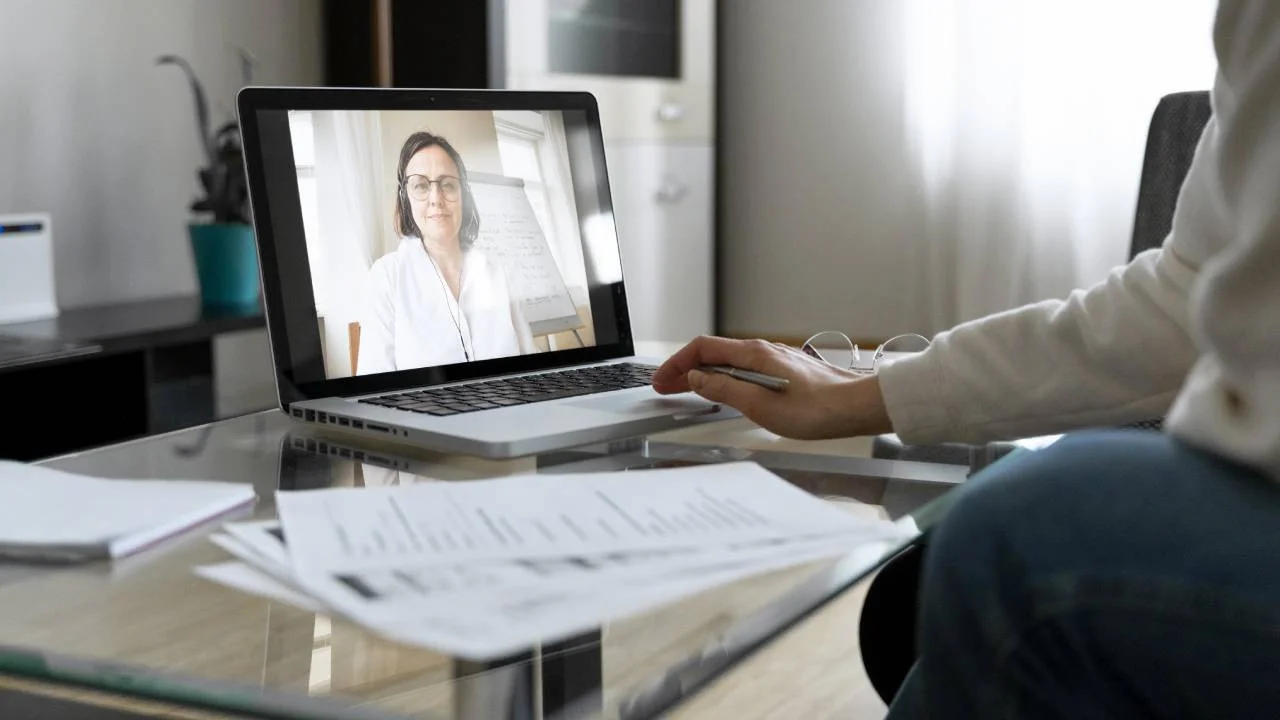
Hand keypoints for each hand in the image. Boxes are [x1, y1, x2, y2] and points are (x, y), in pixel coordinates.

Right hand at [651, 336, 892, 439]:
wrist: (858, 406)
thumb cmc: (818, 409)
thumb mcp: (761, 406)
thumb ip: (725, 390)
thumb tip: (696, 380)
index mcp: (753, 355)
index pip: (702, 349)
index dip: (677, 364)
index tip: (661, 381)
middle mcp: (762, 351)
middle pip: (712, 354)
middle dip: (685, 369)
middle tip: (664, 387)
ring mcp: (774, 359)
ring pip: (727, 362)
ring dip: (703, 375)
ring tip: (686, 391)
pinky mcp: (784, 371)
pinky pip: (743, 369)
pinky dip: (723, 378)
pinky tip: (722, 391)